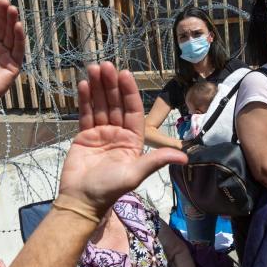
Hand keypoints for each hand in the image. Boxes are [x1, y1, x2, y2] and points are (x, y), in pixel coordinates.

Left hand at [0, 0, 25, 121]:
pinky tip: (18, 26)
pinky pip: (18, 49)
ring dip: (13, 22)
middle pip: (3, 27)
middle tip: (6, 1)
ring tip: (12, 9)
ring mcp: (6, 56)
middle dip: (5, 14)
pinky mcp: (13, 66)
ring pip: (12, 35)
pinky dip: (19, 38)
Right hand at [58, 63, 186, 215]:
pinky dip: (85, 99)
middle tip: (105, 65)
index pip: (133, 111)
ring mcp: (101, 133)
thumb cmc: (109, 189)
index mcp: (133, 140)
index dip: (129, 92)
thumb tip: (185, 158)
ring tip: (93, 68)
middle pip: (115, 104)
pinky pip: (86, 114)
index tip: (124, 74)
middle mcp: (118, 133)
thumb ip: (156, 161)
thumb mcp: (135, 174)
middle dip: (111, 84)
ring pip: (100, 105)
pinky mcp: (84, 136)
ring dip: (98, 87)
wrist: (81, 200)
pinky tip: (84, 84)